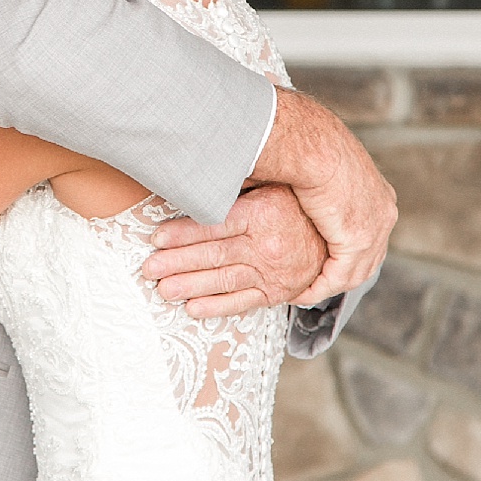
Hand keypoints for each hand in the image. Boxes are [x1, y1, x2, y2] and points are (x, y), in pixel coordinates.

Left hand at [141, 184, 325, 317]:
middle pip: (214, 255)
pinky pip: (242, 302)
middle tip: (149, 268)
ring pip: (224, 280)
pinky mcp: (276, 292)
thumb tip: (195, 173)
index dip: (184, 233)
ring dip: (190, 286)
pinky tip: (192, 308)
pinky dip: (216, 307)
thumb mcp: (266, 185)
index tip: (157, 238)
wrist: (331, 234)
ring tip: (163, 290)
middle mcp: (267, 245)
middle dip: (177, 262)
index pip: (215, 225)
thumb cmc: (290, 203)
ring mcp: (272, 272)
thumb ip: (235, 186)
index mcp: (261, 214)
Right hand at [250, 89, 396, 306]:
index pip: (368, 231)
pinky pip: (339, 276)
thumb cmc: (304, 144)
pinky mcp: (358, 240)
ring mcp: (377, 227)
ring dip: (329, 284)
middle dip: (342, 273)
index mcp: (377, 191)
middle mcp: (384, 210)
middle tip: (316, 283)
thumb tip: (289, 191)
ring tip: (304, 292)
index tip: (324, 260)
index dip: (346, 250)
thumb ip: (313, 186)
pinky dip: (320, 288)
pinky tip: (301, 293)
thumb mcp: (317, 167)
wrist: (309, 144)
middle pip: (368, 255)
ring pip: (355, 270)